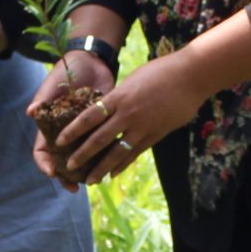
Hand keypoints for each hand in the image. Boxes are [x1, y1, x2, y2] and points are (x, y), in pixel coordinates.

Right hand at [27, 50, 114, 185]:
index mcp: (50, 128)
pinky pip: (103, 148)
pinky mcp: (102, 129)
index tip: (52, 172)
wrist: (91, 62)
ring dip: (88, 172)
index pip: (42, 152)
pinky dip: (106, 158)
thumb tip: (31, 112)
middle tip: (75, 187)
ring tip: (95, 181)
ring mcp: (84, 134)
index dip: (45, 164)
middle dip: (68, 177)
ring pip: (84, 160)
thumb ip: (43, 100)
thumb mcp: (52, 85)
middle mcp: (67, 135)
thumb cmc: (65, 72)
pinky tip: (112, 167)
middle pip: (64, 163)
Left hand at [58, 49, 207, 185]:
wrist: (190, 76)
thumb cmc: (161, 71)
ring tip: (91, 180)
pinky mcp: (156, 135)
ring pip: (117, 152)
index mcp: (119, 97)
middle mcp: (127, 114)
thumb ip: (120, 97)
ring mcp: (142, 126)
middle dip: (82, 155)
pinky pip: (135, 153)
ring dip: (102, 168)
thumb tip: (108, 108)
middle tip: (69, 167)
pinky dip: (123, 164)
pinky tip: (113, 173)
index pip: (89, 117)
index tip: (60, 142)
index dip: (73, 131)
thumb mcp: (133, 81)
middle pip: (99, 139)